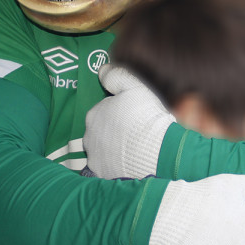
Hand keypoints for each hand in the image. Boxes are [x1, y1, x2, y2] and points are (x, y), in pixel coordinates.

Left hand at [84, 65, 174, 179]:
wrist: (156, 152)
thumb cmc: (146, 116)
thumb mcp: (133, 86)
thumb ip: (115, 75)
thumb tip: (101, 69)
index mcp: (93, 114)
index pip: (104, 110)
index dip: (120, 111)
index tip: (135, 114)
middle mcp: (88, 136)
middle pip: (102, 130)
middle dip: (114, 130)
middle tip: (136, 131)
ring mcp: (95, 157)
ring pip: (104, 149)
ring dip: (115, 148)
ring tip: (136, 148)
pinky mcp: (103, 174)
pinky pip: (108, 167)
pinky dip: (117, 164)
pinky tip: (132, 162)